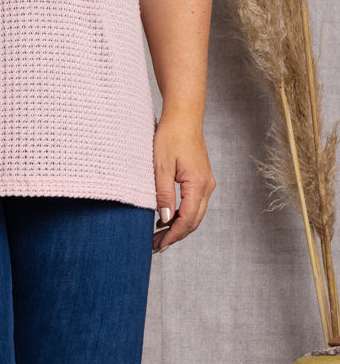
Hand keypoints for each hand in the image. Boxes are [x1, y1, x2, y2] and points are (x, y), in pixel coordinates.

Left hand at [151, 115, 214, 252]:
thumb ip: (163, 194)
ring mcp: (207, 183)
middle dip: (175, 236)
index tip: (158, 245)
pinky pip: (194, 204)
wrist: (184, 117)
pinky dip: (181, 214)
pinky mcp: (202, 179)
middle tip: (155, 246)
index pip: (187, 219)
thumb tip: (164, 219)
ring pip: (195, 214)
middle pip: (194, 221)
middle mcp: (207, 186)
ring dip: (178, 226)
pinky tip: (166, 218)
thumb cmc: (171, 137)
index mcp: (198, 184)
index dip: (173, 235)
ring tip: (158, 236)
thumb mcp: (160, 166)